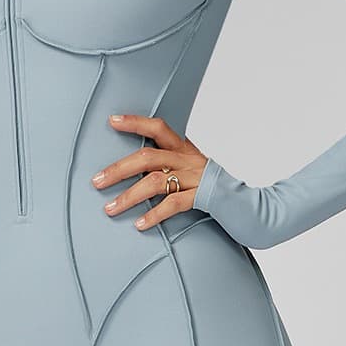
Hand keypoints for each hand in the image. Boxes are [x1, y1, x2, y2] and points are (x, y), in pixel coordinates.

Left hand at [93, 114, 207, 230]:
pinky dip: (155, 214)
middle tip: (96, 181)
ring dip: (129, 196)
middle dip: (118, 169)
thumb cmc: (213, 188)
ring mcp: (195, 178)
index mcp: (184, 149)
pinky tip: (140, 224)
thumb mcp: (192, 170)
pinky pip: (174, 204)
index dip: (135, 122)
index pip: (158, 127)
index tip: (112, 121)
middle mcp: (188, 159)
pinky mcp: (203, 197)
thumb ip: (169, 167)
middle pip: (147, 157)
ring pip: (156, 182)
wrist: (248, 203)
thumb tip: (136, 175)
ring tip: (110, 209)